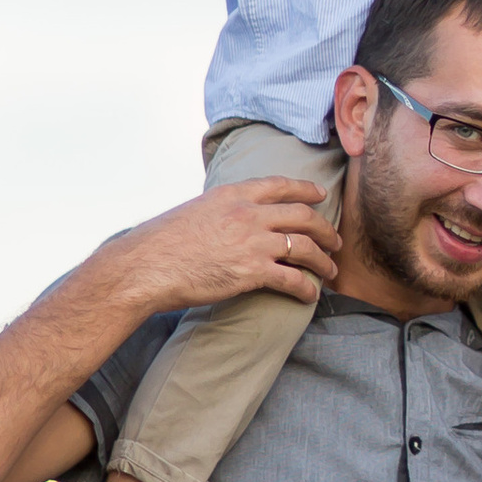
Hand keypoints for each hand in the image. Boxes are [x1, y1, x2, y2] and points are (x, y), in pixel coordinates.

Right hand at [115, 179, 338, 315]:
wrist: (146, 266)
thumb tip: (228, 218)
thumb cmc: (162, 243)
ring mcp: (252, 242)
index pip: (279, 185)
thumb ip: (219, 210)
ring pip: (304, 247)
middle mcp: (247, 214)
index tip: (320, 195)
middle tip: (335, 240)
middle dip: (325, 229)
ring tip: (331, 269)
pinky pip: (292, 279)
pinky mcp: (251, 272)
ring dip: (323, 259)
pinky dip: (307, 289)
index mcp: (232, 195)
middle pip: (302, 216)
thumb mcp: (195, 210)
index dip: (305, 189)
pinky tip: (310, 296)